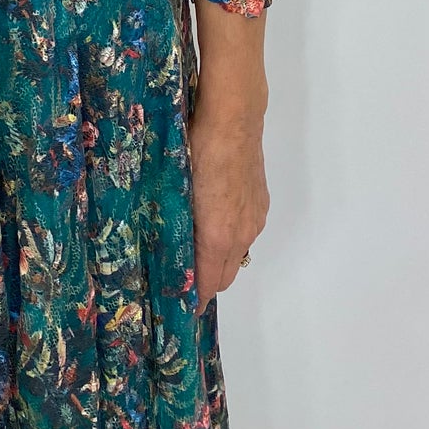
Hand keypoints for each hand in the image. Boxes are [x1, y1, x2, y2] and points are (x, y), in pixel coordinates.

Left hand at [189, 109, 269, 309]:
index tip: (181, 307)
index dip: (194, 299)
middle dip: (206, 283)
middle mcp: (242, 234)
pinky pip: (245, 234)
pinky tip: (215, 219)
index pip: (208, 283)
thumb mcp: (178, 191)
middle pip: (225, 276)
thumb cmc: (197, 151)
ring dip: (219, 259)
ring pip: (237, 254)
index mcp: (218, 237)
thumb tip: (168, 248)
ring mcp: (254, 219)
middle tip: (183, 280)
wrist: (233, 120)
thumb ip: (177, 225)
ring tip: (196, 249)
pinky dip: (231, 238)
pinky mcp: (261, 204)